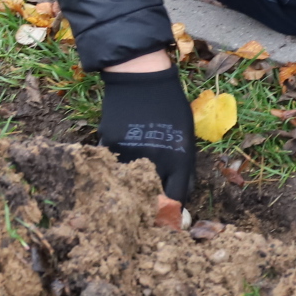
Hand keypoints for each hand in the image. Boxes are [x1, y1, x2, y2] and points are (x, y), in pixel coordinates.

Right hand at [97, 66, 194, 200]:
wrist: (142, 77)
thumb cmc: (170, 105)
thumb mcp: (186, 136)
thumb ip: (183, 167)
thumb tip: (178, 196)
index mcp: (178, 160)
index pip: (176, 199)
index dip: (172, 212)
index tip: (167, 218)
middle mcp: (154, 161)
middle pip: (150, 198)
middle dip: (149, 206)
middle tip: (146, 208)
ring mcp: (130, 154)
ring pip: (127, 185)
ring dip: (129, 189)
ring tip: (128, 188)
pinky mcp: (109, 145)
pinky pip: (112, 166)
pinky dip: (115, 168)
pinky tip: (118, 161)